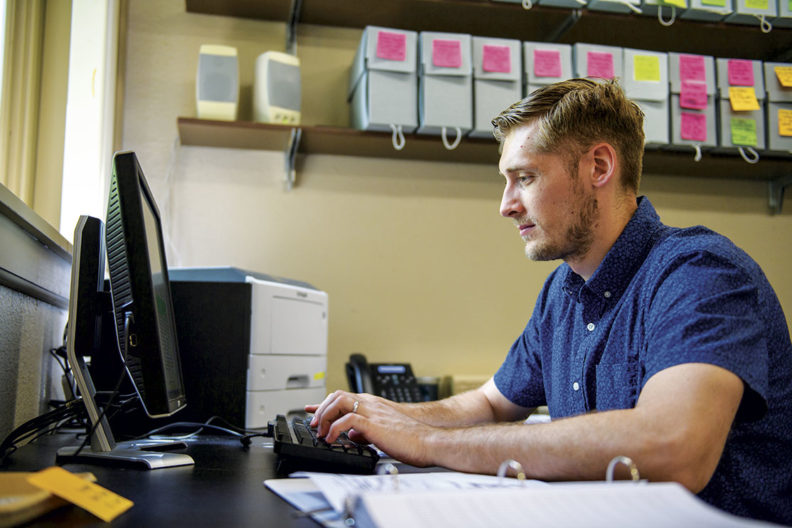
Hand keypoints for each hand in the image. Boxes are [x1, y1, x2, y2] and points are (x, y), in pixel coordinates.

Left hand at [305, 390, 432, 466]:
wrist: (428, 441)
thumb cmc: (411, 438)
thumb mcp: (382, 432)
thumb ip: (366, 430)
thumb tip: (353, 435)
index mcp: (373, 404)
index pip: (343, 397)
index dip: (324, 404)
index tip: (311, 410)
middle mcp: (371, 404)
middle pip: (337, 395)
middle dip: (321, 409)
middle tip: (315, 424)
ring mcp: (372, 412)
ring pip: (339, 402)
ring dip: (325, 416)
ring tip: (321, 431)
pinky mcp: (373, 424)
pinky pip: (347, 421)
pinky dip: (335, 429)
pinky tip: (332, 439)